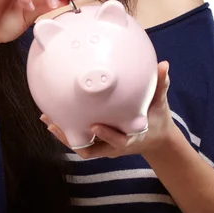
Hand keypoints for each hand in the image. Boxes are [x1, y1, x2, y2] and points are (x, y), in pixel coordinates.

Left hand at [42, 61, 177, 159]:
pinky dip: (68, 134)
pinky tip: (54, 122)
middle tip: (56, 123)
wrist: (156, 138)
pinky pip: (81, 142)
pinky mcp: (99, 144)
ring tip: (49, 120)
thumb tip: (164, 64)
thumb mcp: (161, 103)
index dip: (106, 135)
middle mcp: (116, 145)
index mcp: (132, 136)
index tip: (94, 126)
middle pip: (92, 148)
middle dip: (73, 137)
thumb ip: (161, 84)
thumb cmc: (157, 118)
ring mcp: (106, 146)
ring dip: (65, 136)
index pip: (119, 141)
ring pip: (82, 146)